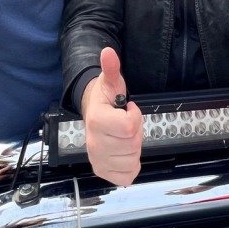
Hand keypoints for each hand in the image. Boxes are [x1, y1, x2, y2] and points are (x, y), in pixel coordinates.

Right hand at [81, 48, 142, 186]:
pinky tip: (123, 152)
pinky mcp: (104, 172)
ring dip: (133, 148)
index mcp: (96, 121)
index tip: (127, 108)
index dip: (134, 115)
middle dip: (135, 132)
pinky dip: (131, 165)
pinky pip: (127, 176)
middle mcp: (94, 144)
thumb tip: (108, 52)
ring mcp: (98, 160)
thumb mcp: (111, 82)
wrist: (93, 115)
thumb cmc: (106, 100)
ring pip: (133, 159)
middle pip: (133, 143)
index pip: (129, 127)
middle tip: (125, 123)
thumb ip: (111, 69)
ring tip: (123, 136)